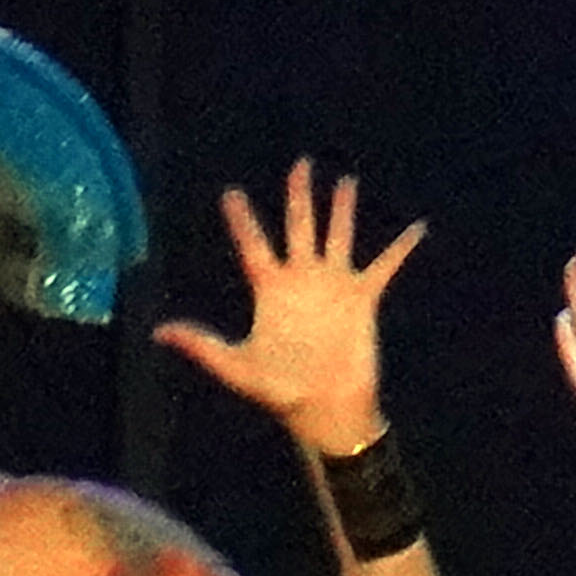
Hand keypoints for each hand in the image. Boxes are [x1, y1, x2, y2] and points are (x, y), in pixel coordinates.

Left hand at [149, 161, 422, 455]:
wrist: (326, 411)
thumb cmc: (280, 393)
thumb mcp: (237, 366)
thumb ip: (201, 345)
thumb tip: (158, 332)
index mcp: (270, 291)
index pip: (252, 244)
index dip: (241, 219)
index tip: (229, 192)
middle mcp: (302, 281)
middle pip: (299, 226)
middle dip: (299, 195)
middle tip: (300, 164)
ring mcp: (333, 287)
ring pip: (338, 236)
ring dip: (342, 209)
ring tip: (345, 181)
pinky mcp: (362, 299)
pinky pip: (385, 267)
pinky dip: (401, 249)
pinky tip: (417, 228)